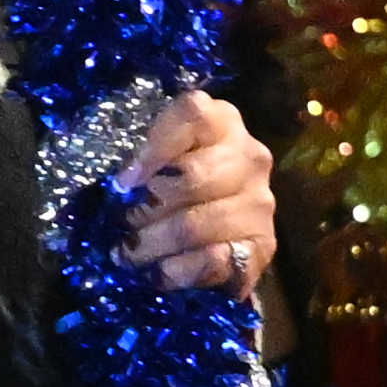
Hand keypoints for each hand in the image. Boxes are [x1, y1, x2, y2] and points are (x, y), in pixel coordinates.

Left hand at [116, 90, 277, 301]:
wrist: (218, 235)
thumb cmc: (175, 185)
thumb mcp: (160, 159)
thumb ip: (144, 159)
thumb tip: (125, 185)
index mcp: (223, 122)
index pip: (192, 113)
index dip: (154, 146)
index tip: (124, 180)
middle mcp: (250, 156)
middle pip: (193, 176)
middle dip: (147, 208)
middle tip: (122, 225)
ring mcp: (261, 202)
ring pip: (196, 225)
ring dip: (152, 245)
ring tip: (129, 255)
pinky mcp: (263, 245)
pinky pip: (213, 260)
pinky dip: (177, 271)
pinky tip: (158, 273)